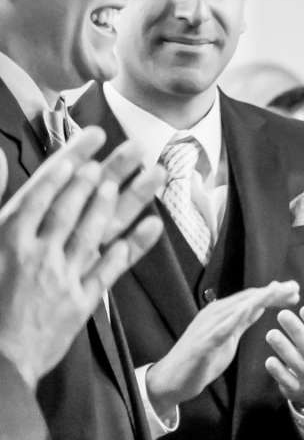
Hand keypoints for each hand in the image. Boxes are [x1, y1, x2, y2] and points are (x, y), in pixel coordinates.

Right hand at [0, 129, 166, 382]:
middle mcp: (38, 253)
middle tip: (134, 145)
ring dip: (127, 199)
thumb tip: (1, 159)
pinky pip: (111, 269)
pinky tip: (153, 226)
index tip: (93, 137)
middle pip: (78, 203)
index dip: (70, 159)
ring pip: (98, 229)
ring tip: (149, 173)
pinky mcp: (80, 303)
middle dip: (108, 170)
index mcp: (6, 237)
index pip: (44, 188)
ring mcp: (62, 277)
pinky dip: (133, 246)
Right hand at [146, 280, 301, 410]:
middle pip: (247, 299)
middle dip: (272, 292)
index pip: (251, 299)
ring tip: (278, 292)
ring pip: (236, 308)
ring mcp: (207, 327)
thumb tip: (260, 306)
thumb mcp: (230, 337)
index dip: (274, 293)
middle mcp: (214, 315)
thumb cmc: (203, 358)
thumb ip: (243, 321)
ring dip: (258, 299)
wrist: (172, 379)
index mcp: (223, 314)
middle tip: (295, 287)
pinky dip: (234, 318)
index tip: (295, 291)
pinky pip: (220, 329)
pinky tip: (249, 311)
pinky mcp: (202, 343)